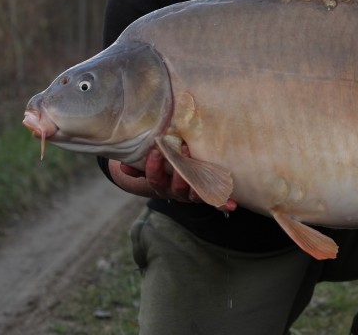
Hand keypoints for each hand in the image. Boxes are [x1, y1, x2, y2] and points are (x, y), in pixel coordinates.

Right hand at [119, 146, 237, 211]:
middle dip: (181, 171)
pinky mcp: (205, 193)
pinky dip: (223, 204)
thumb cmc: (157, 163)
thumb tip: (125, 166)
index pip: (155, 179)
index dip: (153, 168)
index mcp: (160, 185)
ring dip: (201, 184)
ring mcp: (192, 194)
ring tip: (205, 173)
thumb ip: (136, 165)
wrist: (168, 174)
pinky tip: (232, 206)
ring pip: (196, 194)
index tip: (155, 151)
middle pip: (177, 188)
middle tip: (183, 150)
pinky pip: (214, 201)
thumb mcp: (144, 163)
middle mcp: (176, 192)